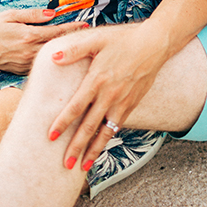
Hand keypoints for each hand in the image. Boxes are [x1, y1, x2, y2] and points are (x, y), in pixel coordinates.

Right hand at [0, 8, 88, 74]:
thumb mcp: (10, 15)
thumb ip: (33, 15)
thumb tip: (53, 13)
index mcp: (28, 36)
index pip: (56, 32)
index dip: (72, 28)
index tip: (85, 25)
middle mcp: (29, 52)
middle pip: (57, 47)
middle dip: (72, 41)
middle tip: (87, 36)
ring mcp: (25, 64)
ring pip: (50, 59)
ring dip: (63, 53)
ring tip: (76, 47)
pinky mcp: (21, 71)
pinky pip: (40, 66)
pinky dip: (51, 61)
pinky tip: (58, 58)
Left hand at [47, 23, 168, 171]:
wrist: (155, 44)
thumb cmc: (124, 40)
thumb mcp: (97, 39)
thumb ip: (75, 49)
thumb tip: (54, 57)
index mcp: (97, 80)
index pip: (76, 107)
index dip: (63, 123)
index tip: (51, 137)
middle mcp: (109, 95)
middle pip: (89, 127)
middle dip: (76, 147)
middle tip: (66, 164)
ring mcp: (122, 102)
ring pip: (105, 132)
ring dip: (94, 150)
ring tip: (84, 166)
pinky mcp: (132, 104)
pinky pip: (117, 126)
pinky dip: (108, 138)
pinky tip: (101, 146)